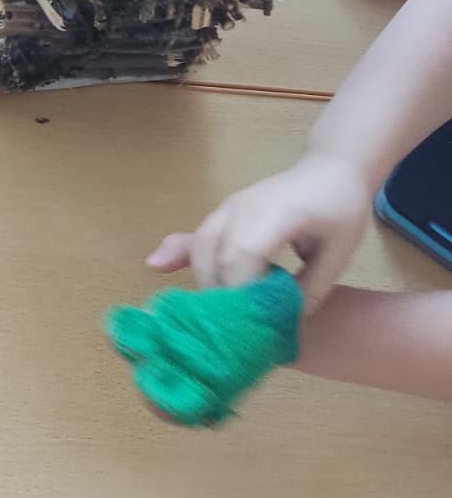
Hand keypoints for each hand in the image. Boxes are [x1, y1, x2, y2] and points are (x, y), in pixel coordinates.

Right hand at [146, 152, 372, 308]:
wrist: (330, 168)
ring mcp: (229, 207)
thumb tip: (281, 325)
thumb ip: (311, 290)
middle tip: (238, 330)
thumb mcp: (337, 254)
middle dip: (221, 295)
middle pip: (214, 254)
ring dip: (206, 282)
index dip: (242, 291)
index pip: (243, 254)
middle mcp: (243, 207)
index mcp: (275, 214)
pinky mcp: (224, 212)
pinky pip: (199, 235)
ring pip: (200, 245)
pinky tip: (157, 264)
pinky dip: (184, 254)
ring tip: (223, 315)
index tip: (254, 324)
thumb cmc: (340, 209)